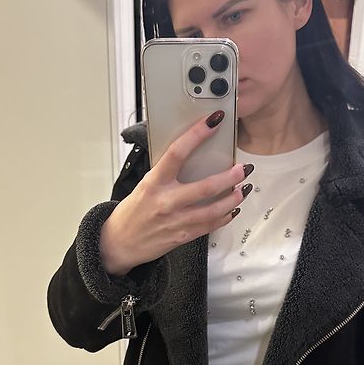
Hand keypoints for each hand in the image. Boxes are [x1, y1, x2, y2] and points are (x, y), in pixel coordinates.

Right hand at [99, 111, 252, 274]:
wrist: (121, 242)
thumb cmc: (134, 211)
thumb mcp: (145, 185)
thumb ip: (167, 173)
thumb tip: (192, 154)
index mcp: (154, 182)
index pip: (177, 152)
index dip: (197, 134)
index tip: (213, 121)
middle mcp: (166, 201)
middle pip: (205, 187)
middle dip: (229, 177)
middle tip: (242, 169)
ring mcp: (176, 221)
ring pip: (213, 209)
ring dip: (233, 198)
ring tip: (242, 189)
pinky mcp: (183, 236)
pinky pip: (210, 225)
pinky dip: (225, 216)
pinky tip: (232, 209)